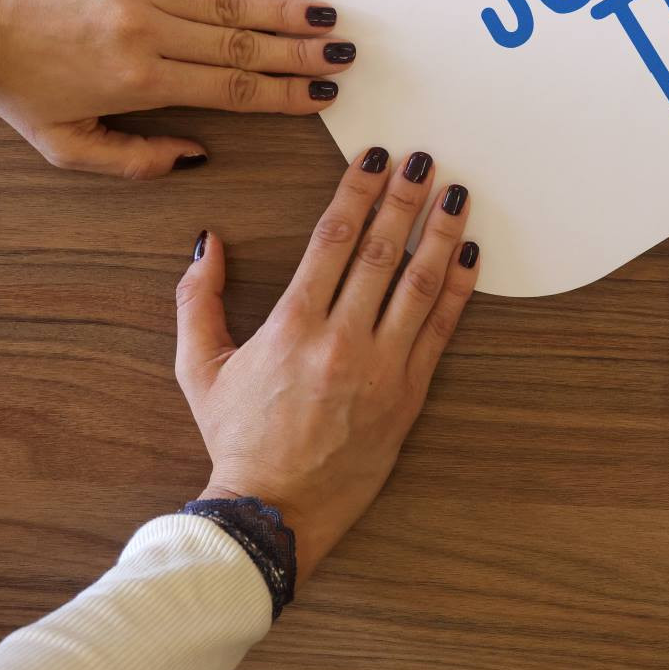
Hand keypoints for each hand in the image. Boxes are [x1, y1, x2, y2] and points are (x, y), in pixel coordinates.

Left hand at [0, 0, 351, 177]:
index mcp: (136, 81)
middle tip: (344, 55)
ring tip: (328, 17)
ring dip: (285, 10)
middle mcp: (146, 31)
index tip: (321, 95)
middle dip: (300, 50)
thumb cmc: (11, 85)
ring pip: (229, 1)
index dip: (283, 93)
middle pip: (243, 42)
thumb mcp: (63, 145)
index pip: (231, 88)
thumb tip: (193, 156)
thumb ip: (133, 160)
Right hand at [175, 146, 478, 575]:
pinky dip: (459, 288)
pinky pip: (442, 330)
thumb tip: (207, 241)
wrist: (275, 511)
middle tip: (424, 159)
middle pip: (382, 251)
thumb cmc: (237, 439)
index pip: (333, 239)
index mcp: (291, 327)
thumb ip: (198, 301)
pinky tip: (469, 254)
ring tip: (455, 194)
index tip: (376, 158)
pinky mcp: (410, 394)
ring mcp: (382, 368)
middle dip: (404, 198)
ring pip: (420, 284)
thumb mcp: (199, 369)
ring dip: (441, 233)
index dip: (358, 191)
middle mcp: (341, 341)